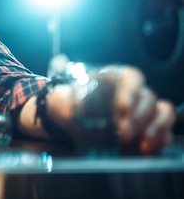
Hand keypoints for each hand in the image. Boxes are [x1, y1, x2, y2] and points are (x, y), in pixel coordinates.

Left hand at [45, 64, 175, 154]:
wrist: (68, 125)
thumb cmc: (68, 108)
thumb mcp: (61, 103)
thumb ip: (66, 103)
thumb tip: (73, 110)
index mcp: (112, 80)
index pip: (131, 77)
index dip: (130, 90)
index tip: (122, 107)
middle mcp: (131, 93)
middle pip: (147, 97)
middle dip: (138, 116)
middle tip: (124, 132)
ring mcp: (142, 111)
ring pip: (162, 111)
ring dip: (156, 126)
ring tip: (143, 141)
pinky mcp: (148, 130)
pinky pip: (165, 131)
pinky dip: (160, 140)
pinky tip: (148, 148)